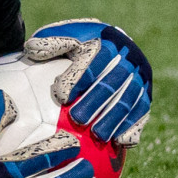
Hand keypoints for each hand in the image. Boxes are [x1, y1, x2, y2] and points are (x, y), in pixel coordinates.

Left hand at [26, 20, 151, 147]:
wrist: (108, 43)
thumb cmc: (77, 42)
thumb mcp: (64, 35)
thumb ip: (51, 42)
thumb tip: (31, 50)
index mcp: (107, 42)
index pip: (92, 61)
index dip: (77, 79)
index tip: (61, 97)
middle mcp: (128, 59)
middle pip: (112, 84)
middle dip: (96, 102)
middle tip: (78, 120)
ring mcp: (140, 77)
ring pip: (129, 100)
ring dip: (115, 119)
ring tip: (99, 136)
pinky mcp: (146, 94)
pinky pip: (142, 112)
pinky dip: (133, 127)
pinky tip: (122, 142)